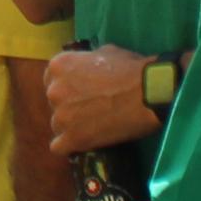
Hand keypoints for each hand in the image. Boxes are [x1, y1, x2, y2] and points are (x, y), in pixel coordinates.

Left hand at [42, 43, 164, 155]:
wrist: (148, 92)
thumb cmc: (130, 69)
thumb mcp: (103, 52)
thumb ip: (85, 62)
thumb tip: (86, 68)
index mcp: (58, 66)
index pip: (51, 80)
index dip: (68, 87)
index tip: (82, 93)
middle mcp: (53, 90)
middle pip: (54, 103)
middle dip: (70, 107)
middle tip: (91, 110)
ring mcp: (61, 116)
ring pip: (57, 126)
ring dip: (71, 127)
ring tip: (94, 127)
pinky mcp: (72, 138)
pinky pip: (59, 147)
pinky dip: (71, 146)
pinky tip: (86, 142)